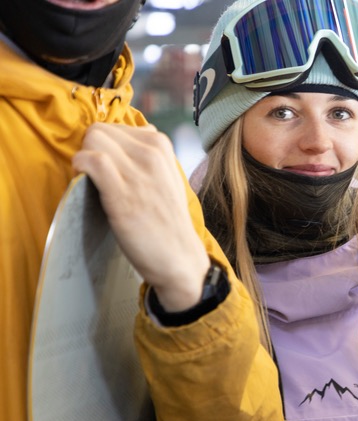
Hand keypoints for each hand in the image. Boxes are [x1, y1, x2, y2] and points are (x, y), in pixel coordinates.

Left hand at [73, 123, 209, 310]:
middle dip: (90, 148)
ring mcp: (137, 172)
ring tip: (89, 179)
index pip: (117, 127)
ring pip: (93, 139)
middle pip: (100, 130)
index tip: (108, 166)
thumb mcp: (169, 178)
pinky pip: (91, 161)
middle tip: (94, 173)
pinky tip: (84, 182)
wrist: (177, 256)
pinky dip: (80, 167)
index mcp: (162, 147)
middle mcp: (151, 153)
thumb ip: (154, 155)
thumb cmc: (168, 220)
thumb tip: (141, 131)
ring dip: (83, 157)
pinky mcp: (121, 192)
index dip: (105, 146)